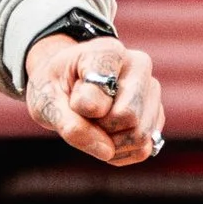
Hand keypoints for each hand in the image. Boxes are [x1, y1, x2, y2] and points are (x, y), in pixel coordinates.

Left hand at [24, 33, 164, 165]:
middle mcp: (139, 65)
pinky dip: (118, 152)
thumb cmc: (53, 88)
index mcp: (108, 52)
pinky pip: (142, 149)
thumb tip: (107, 151)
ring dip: (109, 142)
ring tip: (94, 123)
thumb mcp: (45, 103)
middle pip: (129, 116)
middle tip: (83, 113)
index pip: (100, 96)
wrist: (64, 84)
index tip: (71, 94)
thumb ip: (70, 126)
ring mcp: (152, 90)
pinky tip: (105, 136)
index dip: (79, 108)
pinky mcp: (156, 115)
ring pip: (140, 136)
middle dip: (99, 127)